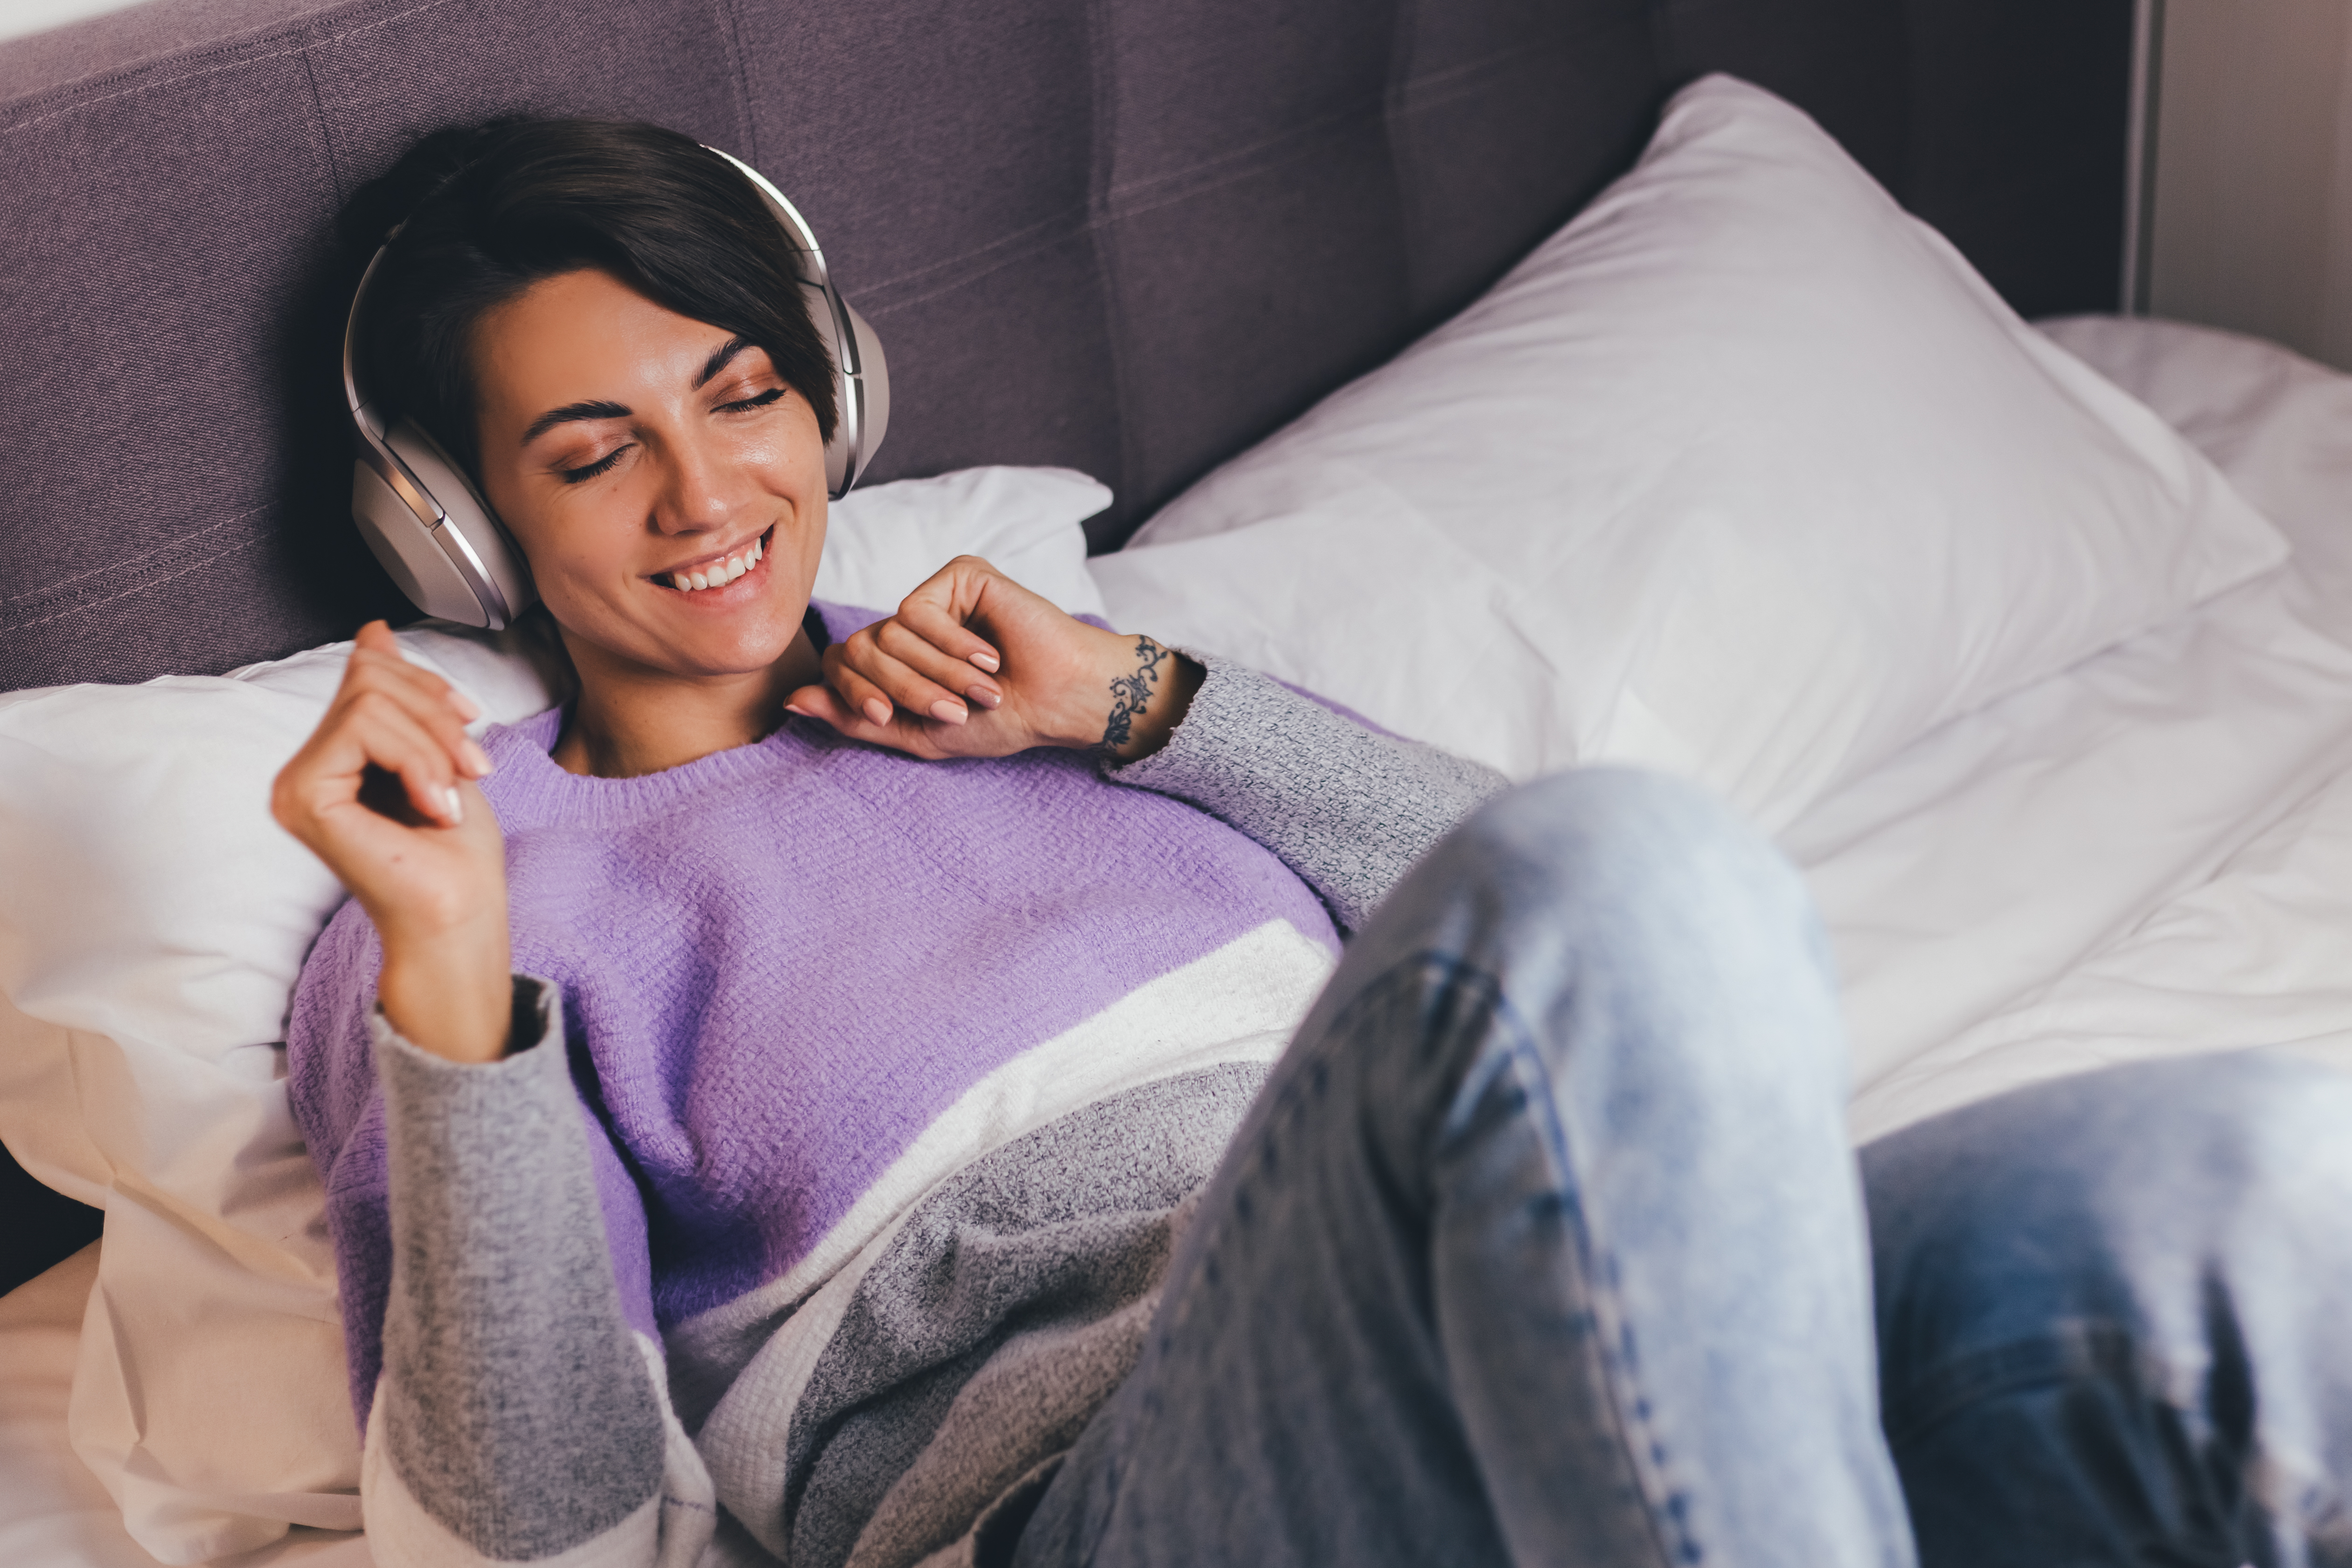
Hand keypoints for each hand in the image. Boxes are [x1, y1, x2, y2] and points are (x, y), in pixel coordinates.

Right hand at [271, 621, 513, 1062]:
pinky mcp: (303, 797)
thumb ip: (399, 697)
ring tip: (452, 793)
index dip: (429, 687)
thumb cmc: (456, 854)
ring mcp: (295, 784)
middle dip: (436, 713)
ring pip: (369, 700)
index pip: (367, 671)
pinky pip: (364, 730)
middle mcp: (302, 769)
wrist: (461, 916)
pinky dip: (418, 761)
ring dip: (434, 743)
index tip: (469, 730)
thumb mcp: (438, 752)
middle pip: (367, 676)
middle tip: (470, 768)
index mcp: (331, 757)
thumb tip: (372, 631)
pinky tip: (435, 807)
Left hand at [785, 555, 1200, 761]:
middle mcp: (910, 623)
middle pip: (861, 650)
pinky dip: (950, 645)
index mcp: (898, 659)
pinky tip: (988, 656)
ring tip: (981, 689)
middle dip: (904, 690)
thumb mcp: (918, 733)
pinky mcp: (958, 576)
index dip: (854, 693)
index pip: (843, 664)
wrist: (1059, 700)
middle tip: (954, 711)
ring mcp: (934, 597)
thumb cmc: (1000, 721)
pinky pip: (918, 612)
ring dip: (936, 674)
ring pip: (889, 635)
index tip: (885, 717)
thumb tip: (790, 701)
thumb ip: (855, 719)